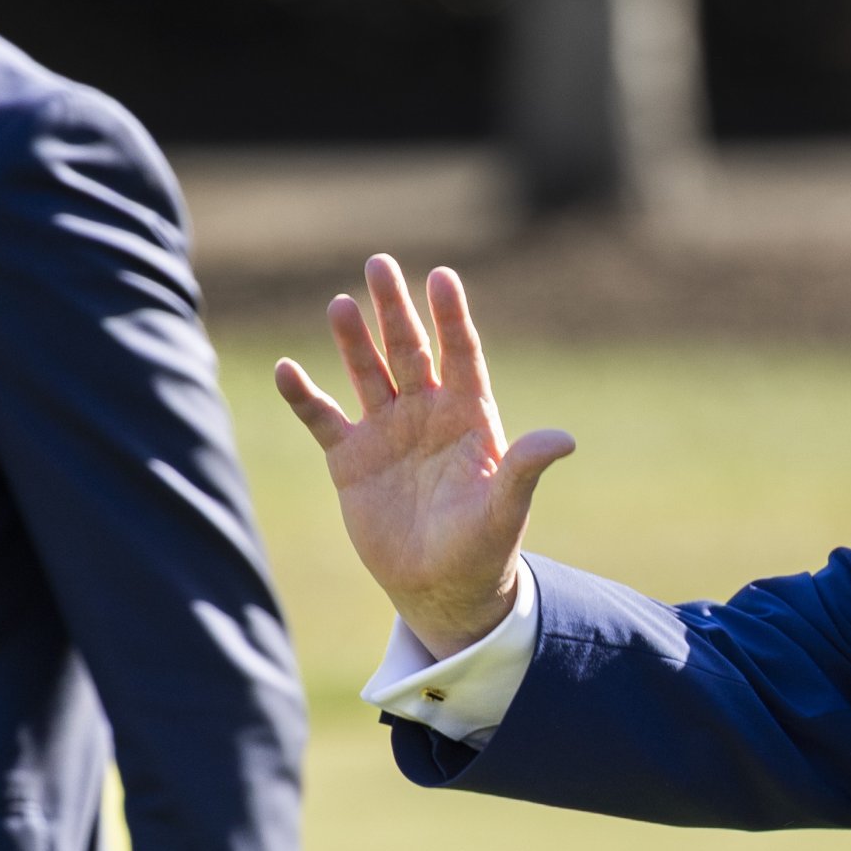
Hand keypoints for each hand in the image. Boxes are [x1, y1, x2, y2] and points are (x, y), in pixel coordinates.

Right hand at [270, 255, 573, 657]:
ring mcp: (386, 432)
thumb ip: (526, 468)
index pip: (461, 354)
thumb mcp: (506, 508)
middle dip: (395, 310)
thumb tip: (564, 440)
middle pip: (410, 350)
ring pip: (368, 373)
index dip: (451, 317)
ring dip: (354, 341)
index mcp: (469, 417)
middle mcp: (427, 413)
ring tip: (341, 305)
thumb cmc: (483, 546)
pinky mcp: (351, 459)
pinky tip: (286, 370)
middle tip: (379, 264)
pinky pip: (323, 419)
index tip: (442, 277)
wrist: (441, 586)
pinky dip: (304, 396)